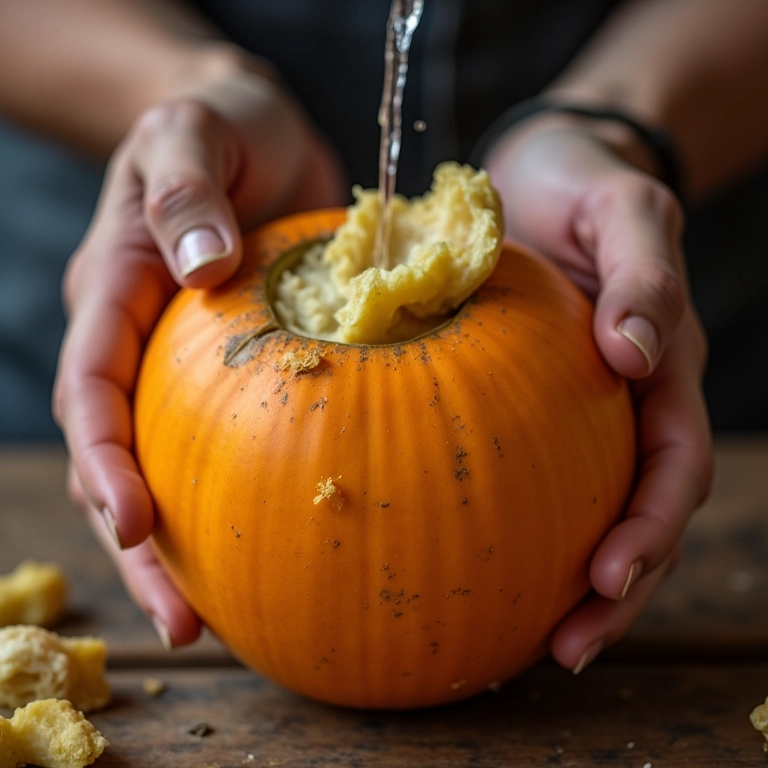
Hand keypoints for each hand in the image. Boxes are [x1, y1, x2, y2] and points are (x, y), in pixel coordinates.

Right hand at [53, 52, 345, 647]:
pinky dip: (241, 497)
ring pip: (170, 465)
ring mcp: (185, 363)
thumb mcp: (197, 133)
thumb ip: (186, 193)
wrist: (255, 134)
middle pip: (119, 456)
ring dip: (188, 545)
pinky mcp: (235, 370)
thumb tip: (202, 268)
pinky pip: (229, 441)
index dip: (106, 461)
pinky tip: (276, 544)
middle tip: (183, 623)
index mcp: (117, 290)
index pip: (94, 390)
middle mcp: (141, 341)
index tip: (136, 524)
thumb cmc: (222, 127)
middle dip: (141, 544)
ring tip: (220, 617)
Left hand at [485, 113, 713, 672]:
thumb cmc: (584, 184)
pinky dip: (521, 520)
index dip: (649, 526)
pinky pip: (533, 467)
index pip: (672, 461)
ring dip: (576, 579)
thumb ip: (643, 274)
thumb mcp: (624, 210)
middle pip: (639, 507)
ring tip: (539, 639)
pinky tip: (479, 559)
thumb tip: (638, 353)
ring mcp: (581, 402)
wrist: (545, 169)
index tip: (605, 578)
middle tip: (568, 646)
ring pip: (592, 503)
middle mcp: (627, 396)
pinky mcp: (528, 396)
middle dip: (617, 585)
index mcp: (659, 362)